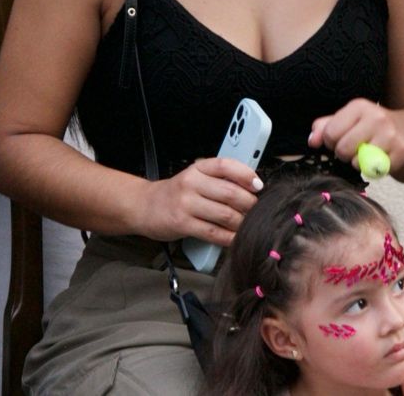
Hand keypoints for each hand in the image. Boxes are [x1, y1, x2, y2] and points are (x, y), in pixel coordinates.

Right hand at [133, 157, 261, 245]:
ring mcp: (186, 203)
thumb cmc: (177, 193)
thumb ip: (219, 180)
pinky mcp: (182, 223)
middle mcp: (191, 182)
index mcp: (198, 167)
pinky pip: (213, 232)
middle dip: (249, 205)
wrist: (145, 206)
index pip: (226, 165)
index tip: (259, 186)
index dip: (246, 175)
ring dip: (242, 223)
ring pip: (225, 215)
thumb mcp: (195, 178)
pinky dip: (228, 237)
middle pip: (230, 193)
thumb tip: (252, 188)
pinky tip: (234, 238)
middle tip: (256, 211)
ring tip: (247, 226)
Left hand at [308, 99, 403, 170]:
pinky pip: (375, 171)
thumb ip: (325, 127)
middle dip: (344, 154)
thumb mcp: (349, 119)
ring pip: (357, 162)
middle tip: (354, 149)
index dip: (331, 142)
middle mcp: (375, 117)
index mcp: (358, 106)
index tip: (341, 140)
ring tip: (368, 153)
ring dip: (359, 163)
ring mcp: (390, 134)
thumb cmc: (372, 125)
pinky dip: (374, 169)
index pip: (330, 133)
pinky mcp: (401, 151)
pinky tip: (380, 159)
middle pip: (342, 149)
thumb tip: (312, 141)